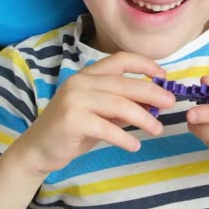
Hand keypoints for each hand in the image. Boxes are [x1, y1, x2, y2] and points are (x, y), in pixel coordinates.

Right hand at [15, 52, 175, 176]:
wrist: (38, 149)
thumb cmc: (72, 130)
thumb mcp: (100, 114)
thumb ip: (122, 107)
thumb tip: (154, 105)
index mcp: (88, 74)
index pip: (121, 59)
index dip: (145, 64)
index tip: (164, 76)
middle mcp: (80, 81)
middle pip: (124, 83)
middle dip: (151, 93)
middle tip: (170, 104)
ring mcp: (74, 99)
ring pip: (119, 105)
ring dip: (143, 118)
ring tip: (157, 129)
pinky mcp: (71, 120)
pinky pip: (107, 128)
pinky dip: (124, 138)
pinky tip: (135, 146)